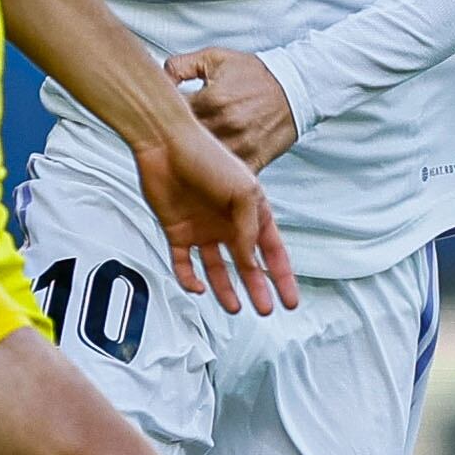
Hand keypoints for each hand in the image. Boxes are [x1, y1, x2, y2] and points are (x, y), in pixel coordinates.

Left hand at [131, 120, 299, 316]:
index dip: (282, 276)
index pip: (272, 250)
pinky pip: (184, 264)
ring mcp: (203, 229)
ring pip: (217, 269)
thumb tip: (250, 262)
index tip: (290, 300)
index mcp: (251, 210)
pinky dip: (190, 279)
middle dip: (257, 288)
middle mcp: (228, 222)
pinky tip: (198, 288)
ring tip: (234, 308)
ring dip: (226, 289)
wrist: (164, 144)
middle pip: (246, 264)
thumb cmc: (208, 158)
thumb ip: (249, 230)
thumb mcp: (243, 193)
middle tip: (266, 309)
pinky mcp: (177, 232)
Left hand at [164, 47, 298, 171]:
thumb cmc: (255, 74)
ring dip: (193, 163)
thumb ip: (181, 65)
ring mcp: (240, 146)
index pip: (172, 114)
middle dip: (172, 142)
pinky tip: (209, 174)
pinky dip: (219, 179)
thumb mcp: (216, 58)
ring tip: (184, 159)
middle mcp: (224, 125)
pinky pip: (231, 179)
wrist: (295, 88)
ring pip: (204, 165)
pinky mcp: (254, 161)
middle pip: (184, 143)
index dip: (161, 118)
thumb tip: (159, 79)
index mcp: (211, 100)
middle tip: (165, 142)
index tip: (158, 120)